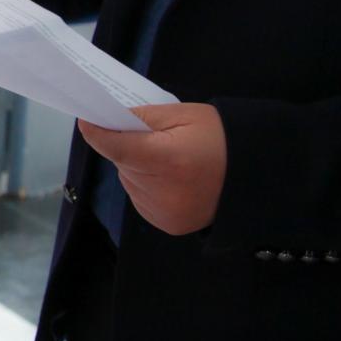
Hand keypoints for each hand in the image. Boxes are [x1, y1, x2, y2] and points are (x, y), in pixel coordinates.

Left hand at [77, 103, 227, 235]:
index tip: (87, 121)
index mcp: (167, 159)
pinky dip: (147, 187)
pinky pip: (140, 198)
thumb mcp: (184, 115)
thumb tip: (108, 118)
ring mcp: (163, 212)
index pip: (115, 146)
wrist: (253, 177)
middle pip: (123, 163)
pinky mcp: (166, 225)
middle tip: (153, 140)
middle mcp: (161, 191)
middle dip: (129, 148)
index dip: (98, 133)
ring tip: (168, 162)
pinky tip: (172, 181)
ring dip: (137, 169)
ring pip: (129, 181)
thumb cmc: (219, 139)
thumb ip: (143, 115)